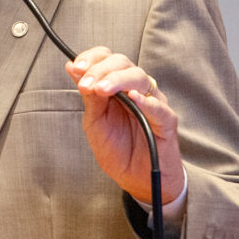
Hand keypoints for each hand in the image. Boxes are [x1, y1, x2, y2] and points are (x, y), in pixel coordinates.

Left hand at [65, 47, 183, 204]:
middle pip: (123, 63)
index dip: (92, 58)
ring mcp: (153, 103)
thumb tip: (72, 67)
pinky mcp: (167, 121)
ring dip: (117, 81)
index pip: (108, 58)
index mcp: (118, 86)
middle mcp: (137, 89)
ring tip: (101, 90)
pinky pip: (159, 107)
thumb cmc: (117, 149)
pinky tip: (134, 98)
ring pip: (140, 78)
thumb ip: (88, 95)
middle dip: (101, 70)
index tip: (77, 67)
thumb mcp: (94, 121)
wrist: (137, 180)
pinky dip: (146, 101)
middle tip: (86, 84)